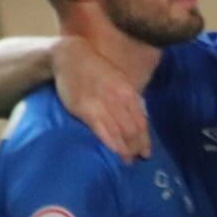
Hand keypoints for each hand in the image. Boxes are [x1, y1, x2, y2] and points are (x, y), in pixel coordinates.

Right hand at [54, 36, 148, 162]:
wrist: (71, 56)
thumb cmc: (96, 70)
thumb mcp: (118, 81)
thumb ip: (127, 100)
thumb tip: (138, 121)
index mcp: (128, 92)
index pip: (142, 122)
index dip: (144, 141)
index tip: (145, 153)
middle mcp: (118, 99)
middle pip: (132, 130)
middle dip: (135, 148)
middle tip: (134, 159)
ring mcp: (102, 104)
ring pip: (120, 133)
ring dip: (124, 150)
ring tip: (125, 160)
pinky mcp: (86, 109)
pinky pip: (102, 131)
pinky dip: (111, 144)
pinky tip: (114, 153)